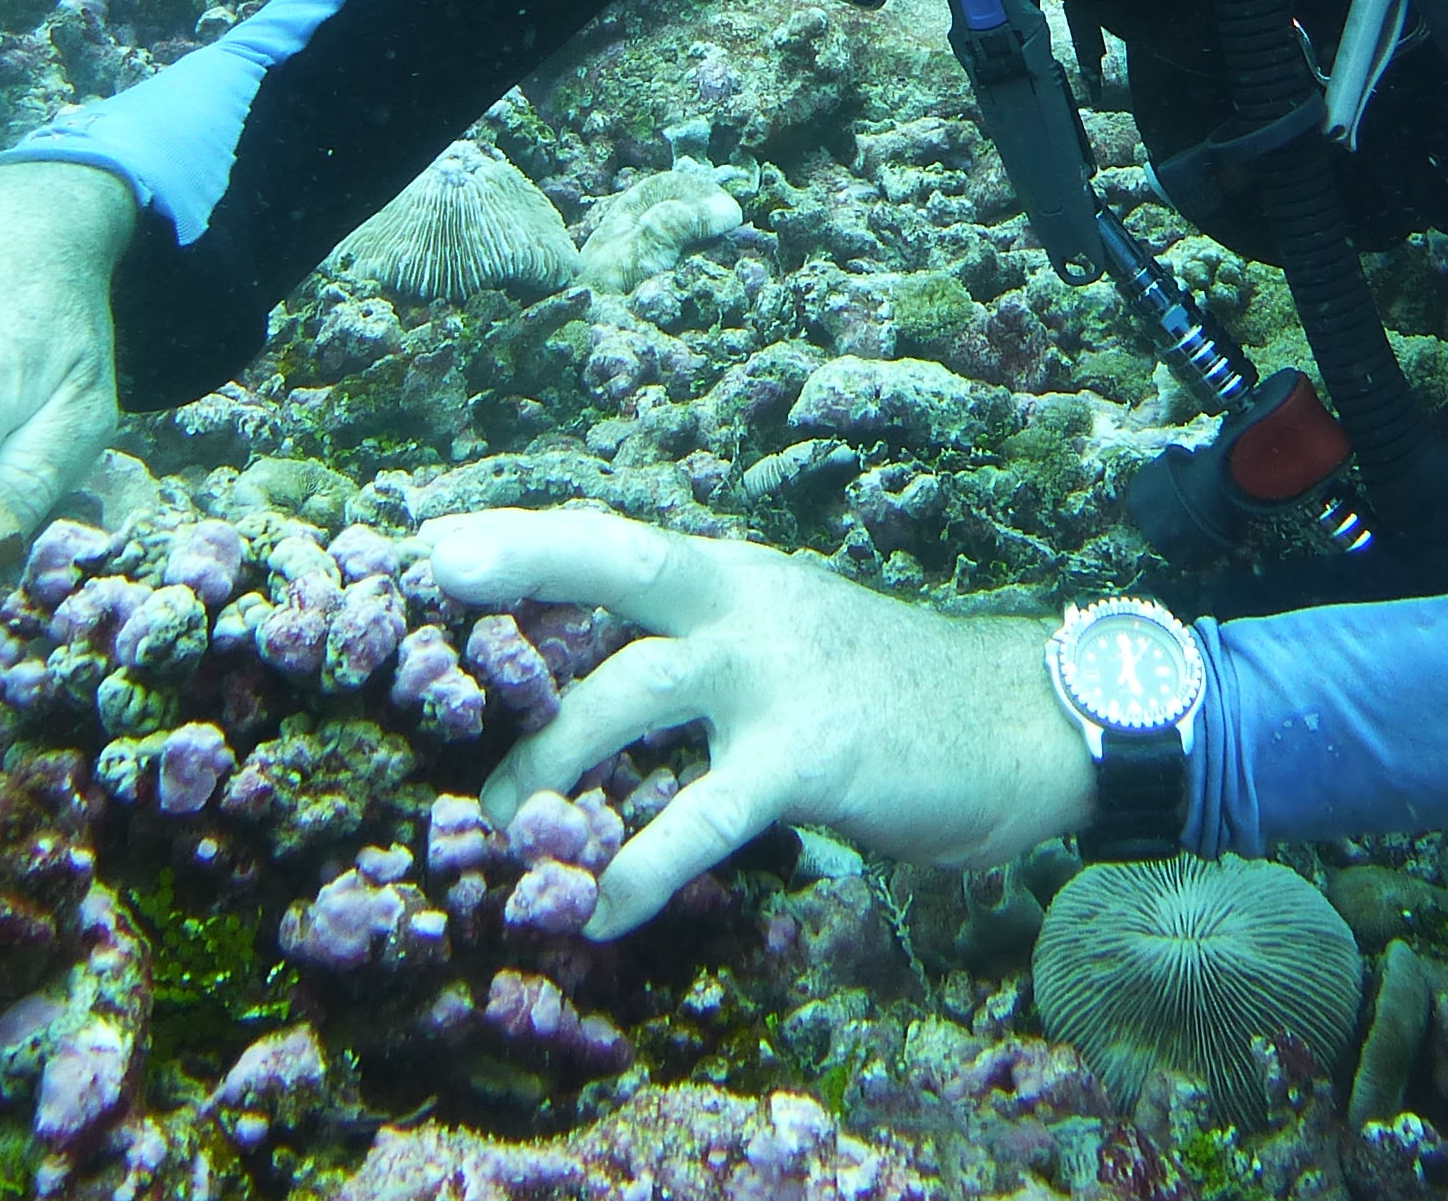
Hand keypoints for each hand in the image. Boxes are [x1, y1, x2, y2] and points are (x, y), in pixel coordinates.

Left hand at [420, 507, 1094, 938]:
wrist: (1018, 723)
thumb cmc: (885, 695)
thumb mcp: (783, 645)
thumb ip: (699, 657)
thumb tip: (587, 702)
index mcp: (728, 578)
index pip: (612, 541)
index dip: (522, 538)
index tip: (429, 543)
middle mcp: (741, 605)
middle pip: (614, 564)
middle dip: (521, 564)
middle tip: (433, 581)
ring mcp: (774, 674)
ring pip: (633, 693)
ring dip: (552, 761)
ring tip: (496, 825)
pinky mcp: (809, 755)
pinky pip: (704, 812)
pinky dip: (644, 863)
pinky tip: (603, 909)